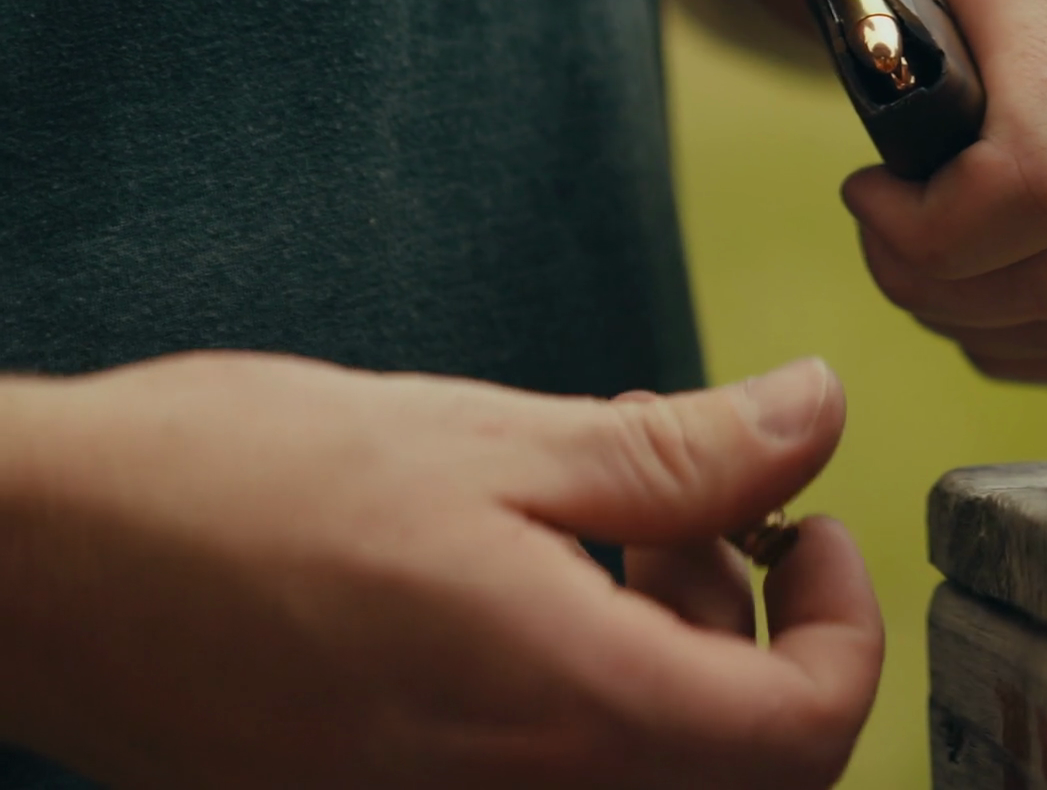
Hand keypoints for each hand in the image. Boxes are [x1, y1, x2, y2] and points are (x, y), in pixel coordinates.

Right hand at [0, 352, 880, 788]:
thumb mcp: (490, 442)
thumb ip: (680, 452)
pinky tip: (523, 574)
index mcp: (566, 709)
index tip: (814, 530)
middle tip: (683, 506)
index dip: (845, 628)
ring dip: (668, 647)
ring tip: (590, 517)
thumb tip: (817, 413)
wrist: (36, 566)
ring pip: (650, 765)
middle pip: (738, 757)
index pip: (806, 731)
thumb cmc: (237, 489)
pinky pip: (552, 770)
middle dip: (747, 624)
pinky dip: (585, 683)